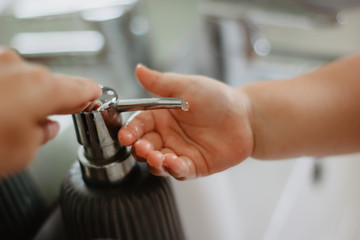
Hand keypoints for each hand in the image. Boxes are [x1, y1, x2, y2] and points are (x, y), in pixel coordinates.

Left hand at [0, 47, 100, 175]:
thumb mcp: (23, 153)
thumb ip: (42, 135)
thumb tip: (44, 128)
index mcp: (42, 87)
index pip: (80, 89)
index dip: (90, 96)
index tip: (94, 97)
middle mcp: (19, 67)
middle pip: (50, 84)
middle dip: (54, 102)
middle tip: (50, 122)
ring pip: (23, 80)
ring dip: (25, 98)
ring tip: (11, 123)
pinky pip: (2, 79)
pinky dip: (4, 94)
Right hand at [118, 65, 253, 179]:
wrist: (245, 117)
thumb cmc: (216, 98)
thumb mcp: (187, 86)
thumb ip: (161, 82)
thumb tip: (138, 69)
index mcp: (161, 116)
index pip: (138, 125)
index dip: (130, 131)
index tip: (126, 136)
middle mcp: (167, 136)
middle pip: (144, 147)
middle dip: (140, 149)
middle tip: (143, 148)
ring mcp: (179, 152)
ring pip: (158, 163)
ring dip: (154, 162)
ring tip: (157, 157)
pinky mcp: (193, 166)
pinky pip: (179, 171)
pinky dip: (174, 169)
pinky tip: (173, 163)